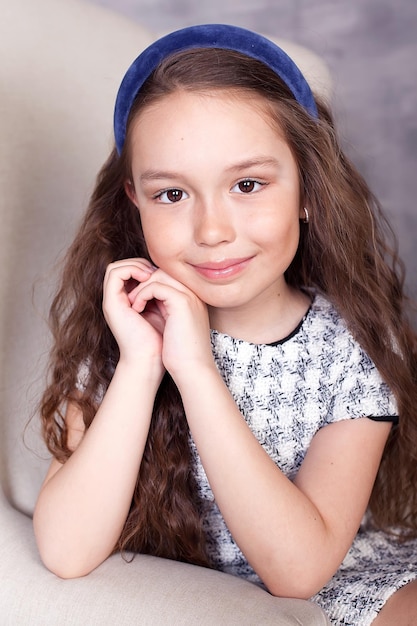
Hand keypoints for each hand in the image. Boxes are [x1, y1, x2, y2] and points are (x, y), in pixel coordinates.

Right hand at [102, 258, 163, 370]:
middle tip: (156, 271)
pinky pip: (114, 273)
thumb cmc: (163, 341)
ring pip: (115, 267)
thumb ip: (163, 295)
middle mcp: (118, 301)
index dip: (146, 267)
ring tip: (151, 274)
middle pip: (121, 266)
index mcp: (129, 303)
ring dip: (135, 265)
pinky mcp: (111, 303)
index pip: (130, 272)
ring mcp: (112, 301)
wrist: (151, 360)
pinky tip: (147, 278)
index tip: (163, 275)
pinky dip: (131, 270)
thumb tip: (172, 276)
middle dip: (140, 263)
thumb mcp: (165, 311)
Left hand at [127, 268, 214, 382]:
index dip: (148, 284)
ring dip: (139, 288)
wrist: (192, 369)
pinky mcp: (182, 301)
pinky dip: (141, 295)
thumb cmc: (180, 353)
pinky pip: (155, 286)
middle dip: (142, 283)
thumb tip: (148, 299)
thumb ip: (165, 308)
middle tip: (131, 299)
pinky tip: (137, 310)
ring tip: (132, 305)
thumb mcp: (172, 325)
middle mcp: (193, 293)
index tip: (136, 299)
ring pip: (157, 275)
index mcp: (191, 298)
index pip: (167, 276)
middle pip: (162, 271)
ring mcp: (189, 295)